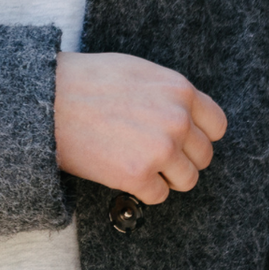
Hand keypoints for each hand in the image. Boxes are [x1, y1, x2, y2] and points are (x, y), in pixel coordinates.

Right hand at [54, 52, 227, 203]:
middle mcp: (178, 120)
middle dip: (182, 161)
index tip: (182, 144)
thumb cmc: (88, 83)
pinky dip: (143, 192)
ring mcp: (160, 150)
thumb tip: (181, 116)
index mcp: (181, 91)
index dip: (199, 138)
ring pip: (186, 180)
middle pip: (203, 157)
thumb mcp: (141, 73)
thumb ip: (168, 95)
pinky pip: (157, 196)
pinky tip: (124, 177)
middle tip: (157, 161)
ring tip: (143, 171)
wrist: (51, 101)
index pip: (217, 127)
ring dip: (167, 180)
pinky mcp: (136, 176)